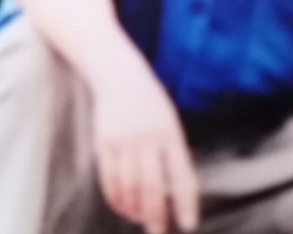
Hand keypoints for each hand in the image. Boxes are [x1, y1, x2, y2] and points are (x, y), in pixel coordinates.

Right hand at [92, 50, 199, 233]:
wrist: (118, 74)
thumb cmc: (149, 100)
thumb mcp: (169, 118)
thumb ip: (172, 150)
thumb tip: (176, 190)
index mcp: (170, 132)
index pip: (181, 175)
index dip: (186, 203)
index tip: (188, 225)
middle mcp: (148, 138)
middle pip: (152, 188)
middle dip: (157, 215)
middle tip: (158, 231)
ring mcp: (124, 141)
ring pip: (129, 188)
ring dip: (135, 209)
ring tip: (141, 219)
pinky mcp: (104, 143)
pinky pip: (109, 180)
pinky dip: (116, 198)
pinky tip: (122, 206)